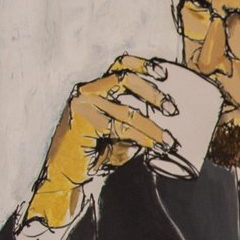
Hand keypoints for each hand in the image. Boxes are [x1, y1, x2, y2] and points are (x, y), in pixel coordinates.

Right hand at [27, 55, 179, 230]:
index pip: (119, 65)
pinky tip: (155, 147)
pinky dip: (143, 138)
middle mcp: (86, 91)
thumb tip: (167, 123)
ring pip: (128, 110)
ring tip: (170, 141)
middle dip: (153, 93)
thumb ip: (137, 125)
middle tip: (172, 110)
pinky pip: (122, 128)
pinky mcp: (83, 122)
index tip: (163, 74)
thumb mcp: (121, 135)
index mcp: (95, 88)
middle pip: (125, 78)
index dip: (142, 65)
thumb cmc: (95, 154)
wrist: (67, 174)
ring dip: (153, 128)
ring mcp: (82, 105)